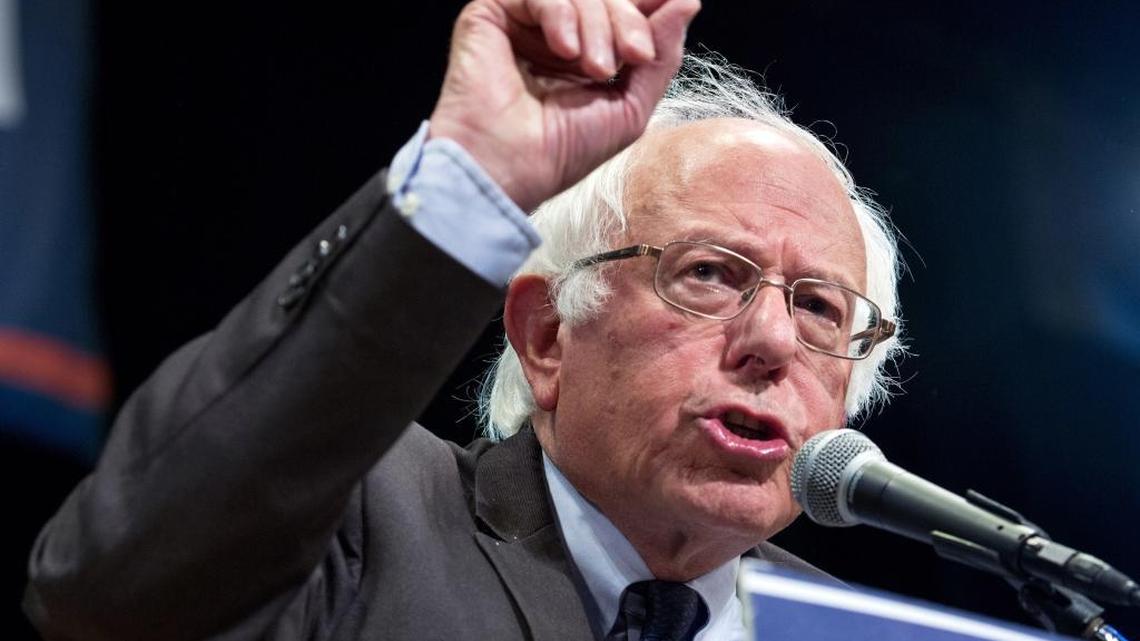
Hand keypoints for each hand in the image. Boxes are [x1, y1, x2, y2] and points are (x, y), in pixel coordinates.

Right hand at [429, 0, 699, 211]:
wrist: (510, 170)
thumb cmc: (560, 153)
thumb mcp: (630, 107)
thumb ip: (660, 55)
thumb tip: (686, 1)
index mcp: (583, 56)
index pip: (622, 12)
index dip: (646, 12)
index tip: (666, 24)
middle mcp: (552, 36)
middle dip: (628, 21)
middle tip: (633, 57)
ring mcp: (522, 24)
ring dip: (598, 24)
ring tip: (595, 68)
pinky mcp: (489, 15)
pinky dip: (560, 13)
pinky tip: (565, 50)